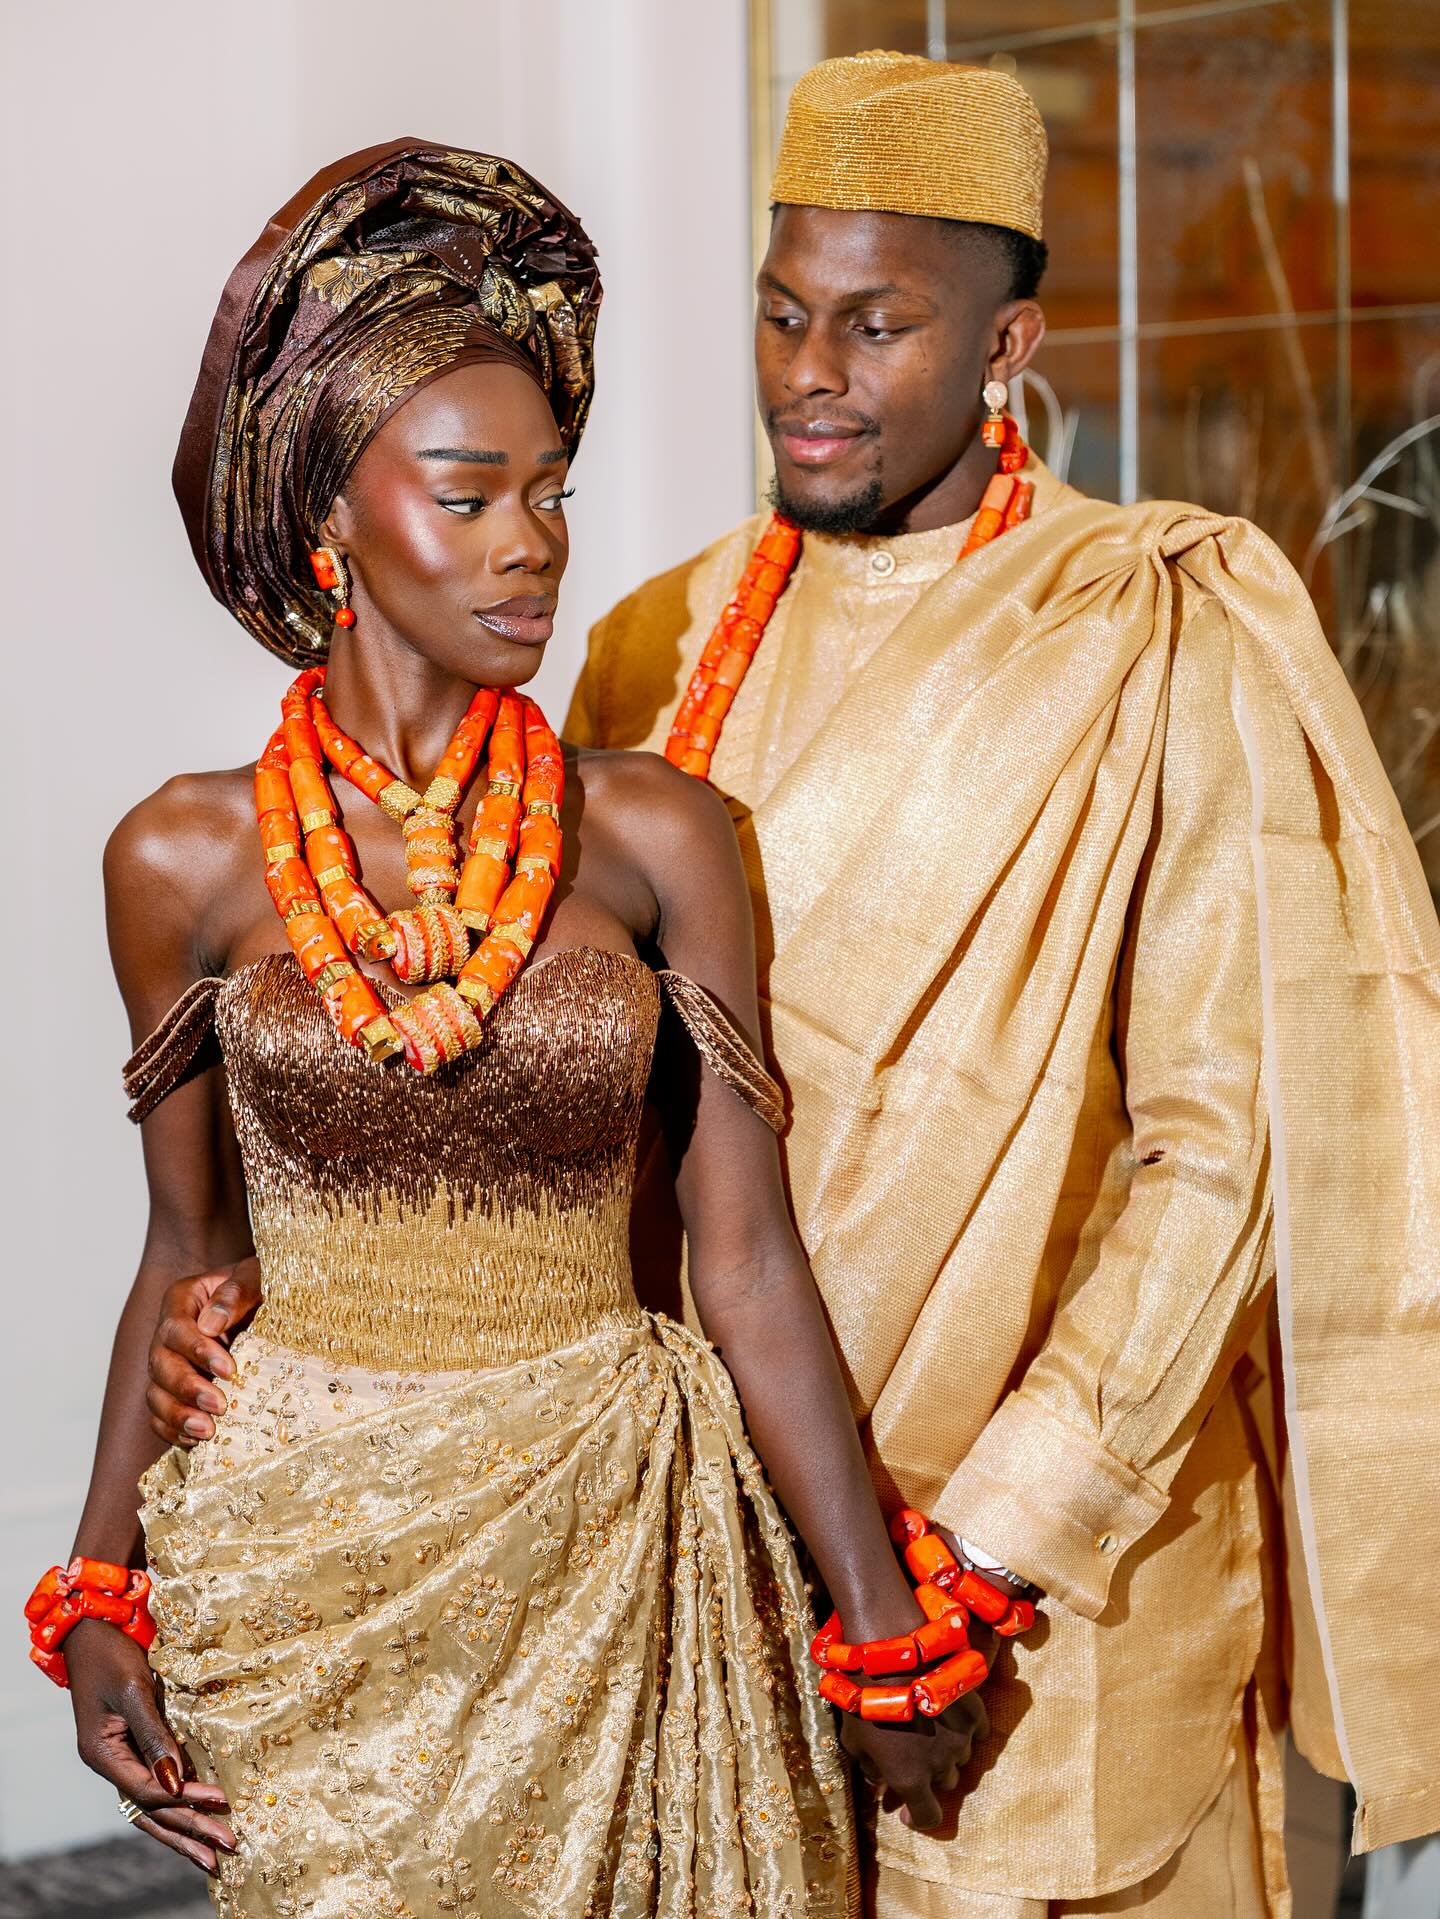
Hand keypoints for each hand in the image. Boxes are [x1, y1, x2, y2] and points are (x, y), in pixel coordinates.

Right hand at [67, 1619, 233, 1871]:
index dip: (184, 1799)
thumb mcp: (134, 1691)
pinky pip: (154, 1786)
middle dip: (188, 1830)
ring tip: (212, 1857)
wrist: (96, 1627)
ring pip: (151, 1807)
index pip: (147, 1791)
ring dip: (182, 1829)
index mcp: (103, 1754)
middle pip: (151, 1809)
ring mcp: (120, 1758)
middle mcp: (110, 1763)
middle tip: (226, 1849)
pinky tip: (197, 1821)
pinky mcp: (134, 1746)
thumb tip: (176, 1781)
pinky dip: (176, 1805)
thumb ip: (155, 1736)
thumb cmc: (113, 1653)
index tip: (221, 1802)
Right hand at [146, 1258, 260, 1446]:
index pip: (176, 1329)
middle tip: (219, 1407)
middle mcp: (167, 1334)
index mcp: (182, 1300)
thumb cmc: (261, 1286)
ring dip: (177, 1415)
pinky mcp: (174, 1391)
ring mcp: (168, 1364)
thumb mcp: (256, 1277)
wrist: (265, 1306)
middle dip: (187, 1389)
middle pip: (159, 1365)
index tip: (229, 1370)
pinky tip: (196, 1440)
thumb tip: (211, 1323)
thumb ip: (236, 1291)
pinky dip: (173, 1430)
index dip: (197, 1352)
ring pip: (155, 1393)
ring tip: (207, 1431)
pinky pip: (160, 1415)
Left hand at [838, 1618, 997, 1829]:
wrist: (888, 1650)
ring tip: (931, 1728)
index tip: (908, 1811)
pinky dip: (966, 1729)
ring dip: (948, 1750)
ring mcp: (961, 1737)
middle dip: (930, 1775)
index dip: (917, 1817)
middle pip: (945, 1782)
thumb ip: (869, 1767)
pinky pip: (977, 1730)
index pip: (927, 1816)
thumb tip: (879, 1779)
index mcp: (910, 1778)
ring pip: (961, 1757)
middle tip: (916, 1757)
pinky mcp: (973, 1710)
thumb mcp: (853, 1739)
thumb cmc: (863, 1695)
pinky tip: (953, 1717)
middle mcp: (940, 1764)